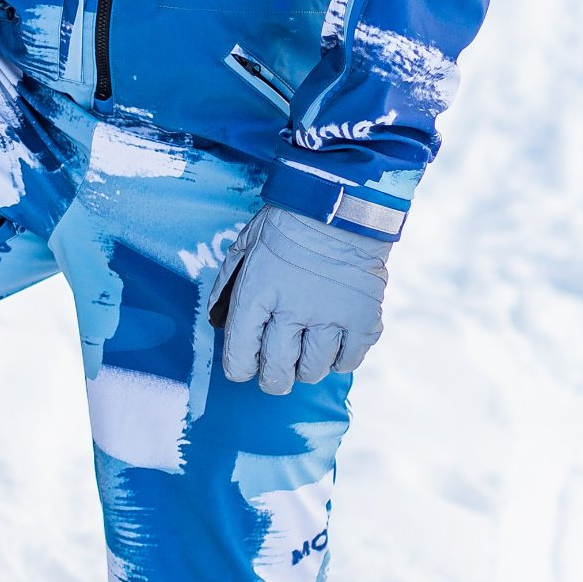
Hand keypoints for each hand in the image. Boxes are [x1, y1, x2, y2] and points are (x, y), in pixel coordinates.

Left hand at [209, 204, 393, 395]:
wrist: (342, 203)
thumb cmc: (288, 222)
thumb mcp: (246, 245)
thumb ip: (228, 283)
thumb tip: (218, 320)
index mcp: (258, 292)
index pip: (240, 355)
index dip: (239, 368)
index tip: (245, 366)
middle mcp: (292, 309)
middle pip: (277, 371)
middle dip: (272, 378)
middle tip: (275, 374)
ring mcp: (330, 315)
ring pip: (313, 370)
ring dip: (306, 368)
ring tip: (305, 353)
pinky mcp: (363, 317)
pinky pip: (348, 361)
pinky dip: (339, 360)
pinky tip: (333, 344)